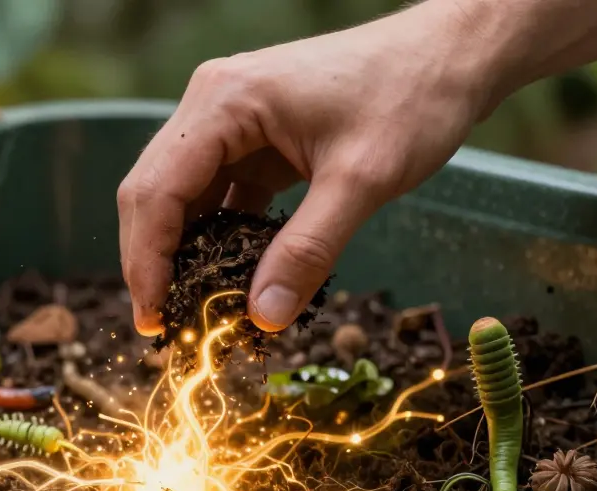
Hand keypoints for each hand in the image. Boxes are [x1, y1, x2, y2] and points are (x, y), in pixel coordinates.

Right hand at [117, 1, 503, 334]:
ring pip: (180, 197)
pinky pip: (217, 194)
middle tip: (165, 329)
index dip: (145, 261)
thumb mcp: (363, 181)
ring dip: (182, 253)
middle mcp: (213, 103)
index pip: (155, 191)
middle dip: (153, 262)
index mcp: (224, 101)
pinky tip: (228, 279)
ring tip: (192, 312)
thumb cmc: (411, 98)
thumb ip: (309, 250)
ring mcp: (229, 120)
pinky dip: (216, 239)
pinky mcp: (253, 139)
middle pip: (153, 193)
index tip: (154, 321)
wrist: (451, 55)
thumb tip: (263, 316)